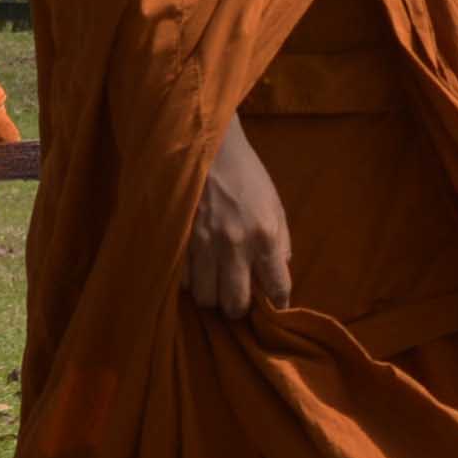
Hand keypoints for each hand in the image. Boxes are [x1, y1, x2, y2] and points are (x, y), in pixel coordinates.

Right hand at [184, 117, 293, 316]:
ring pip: (206, 298)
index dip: (279, 303)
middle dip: (240, 309)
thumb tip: (280, 269)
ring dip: (213, 297)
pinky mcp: (177, 242)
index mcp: (264, 235)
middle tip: (240, 300)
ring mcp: (202, 246)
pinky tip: (198, 270)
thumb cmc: (245, 174)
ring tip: (217, 285)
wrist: (205, 147)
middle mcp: (234, 246)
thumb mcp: (274, 203)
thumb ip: (280, 240)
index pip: (277, 288)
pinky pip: (184, 281)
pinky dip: (192, 282)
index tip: (275, 306)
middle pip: (235, 304)